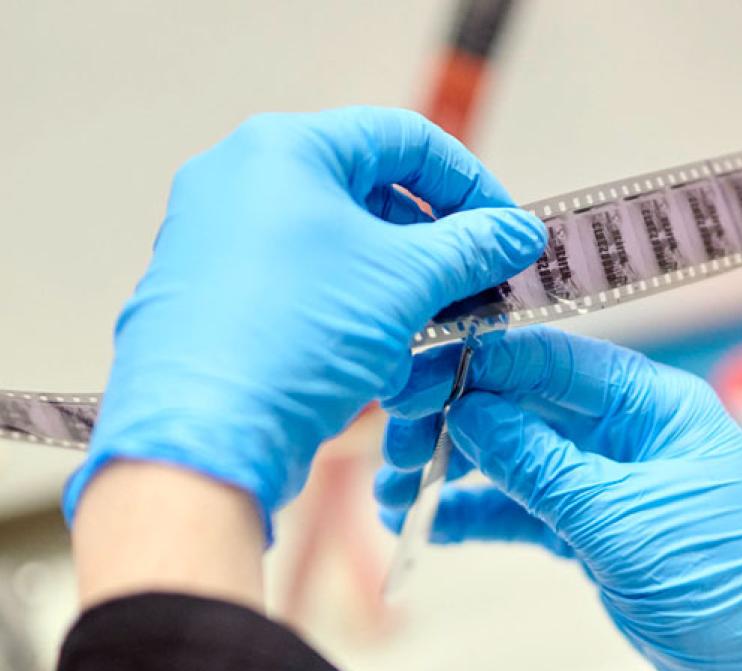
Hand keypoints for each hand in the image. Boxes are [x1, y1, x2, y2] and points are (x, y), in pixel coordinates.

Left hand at [63, 107, 545, 537]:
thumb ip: (472, 246)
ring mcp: (218, 240)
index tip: (504, 231)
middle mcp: (239, 182)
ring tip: (427, 331)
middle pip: (368, 194)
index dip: (469, 184)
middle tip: (474, 286)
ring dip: (395, 287)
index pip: (403, 140)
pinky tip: (376, 358)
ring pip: (335, 248)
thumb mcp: (404, 281)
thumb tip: (518, 233)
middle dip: (431, 245)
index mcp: (282, 150)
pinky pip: (300, 287)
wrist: (203, 438)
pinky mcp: (213, 296)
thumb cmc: (293, 338)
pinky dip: (348, 312)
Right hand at [376, 327, 741, 670]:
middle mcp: (619, 430)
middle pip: (518, 406)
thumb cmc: (730, 585)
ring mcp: (600, 478)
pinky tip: (430, 522)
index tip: (416, 384)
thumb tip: (468, 413)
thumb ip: (537, 463)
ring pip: (510, 457)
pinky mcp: (586, 524)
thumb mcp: (620, 518)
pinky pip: (518, 507)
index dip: (475, 367)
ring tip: (397, 492)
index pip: (546, 362)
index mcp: (646, 403)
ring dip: (452, 471)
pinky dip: (475, 512)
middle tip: (398, 447)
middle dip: (452, 423)